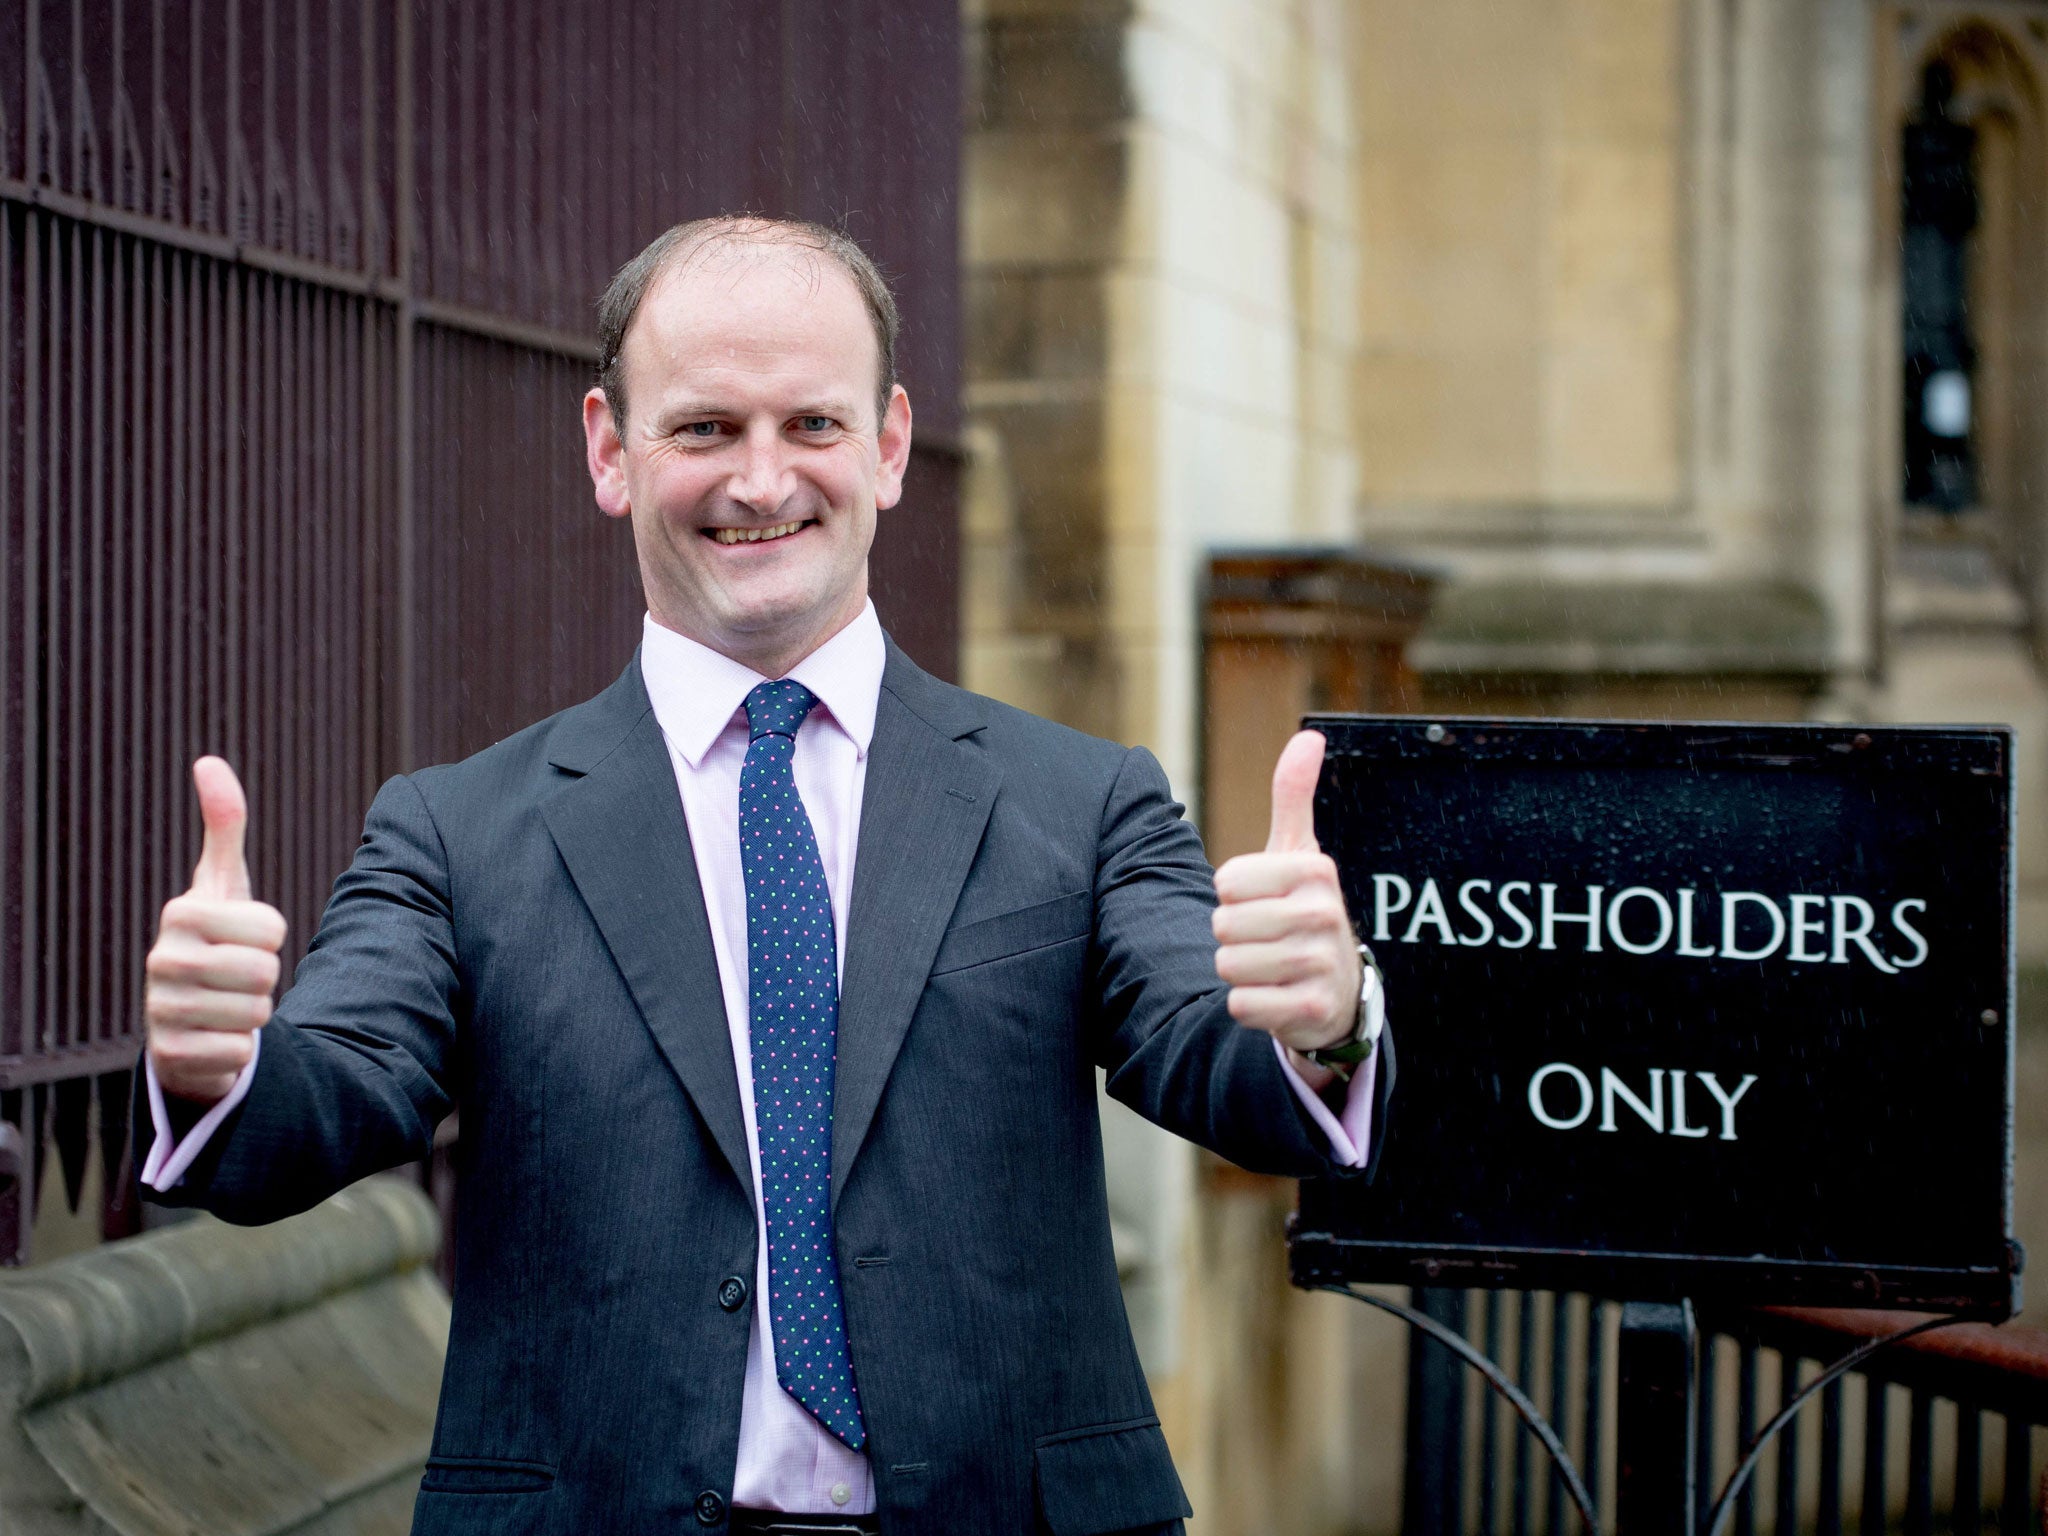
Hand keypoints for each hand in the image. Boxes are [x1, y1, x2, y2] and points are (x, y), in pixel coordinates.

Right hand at [144, 758, 286, 1102]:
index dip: (270, 936)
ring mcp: (160, 1010)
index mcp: (180, 913)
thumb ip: (224, 826)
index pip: (272, 928)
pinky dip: (238, 1049)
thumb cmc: (215, 939)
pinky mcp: (170, 1056)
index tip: (243, 938)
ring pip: (257, 1013)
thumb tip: (208, 761)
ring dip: (254, 1013)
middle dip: (264, 977)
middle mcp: (160, 960)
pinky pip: (239, 1051)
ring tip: (226, 1005)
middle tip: (237, 977)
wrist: (188, 1018)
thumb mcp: (224, 884)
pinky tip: (214, 1038)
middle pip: (266, 970)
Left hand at [1212, 731, 1362, 1066]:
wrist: (1340, 989)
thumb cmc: (1303, 909)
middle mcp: (1324, 913)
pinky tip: (1276, 996)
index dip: (1233, 896)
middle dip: (1233, 936)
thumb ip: (1293, 795)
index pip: (1225, 882)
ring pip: (1228, 965)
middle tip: (1267, 938)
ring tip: (1270, 966)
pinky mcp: (1312, 1009)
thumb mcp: (1298, 852)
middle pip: (1222, 924)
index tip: (1263, 900)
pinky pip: (1241, 1004)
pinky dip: (1248, 1004)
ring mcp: (1321, 963)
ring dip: (1239, 971)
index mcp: (1314, 869)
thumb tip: (1309, 736)